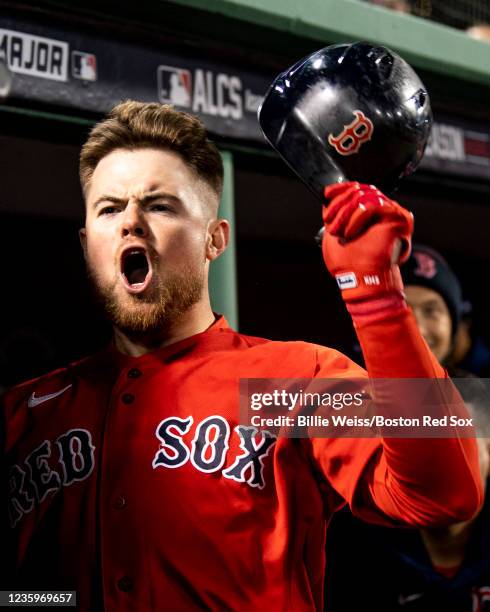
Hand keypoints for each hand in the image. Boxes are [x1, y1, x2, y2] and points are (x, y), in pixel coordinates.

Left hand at [322, 182, 413, 322]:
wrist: (363, 280)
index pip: (357, 188)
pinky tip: (351, 232)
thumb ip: (335, 213)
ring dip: (346, 214)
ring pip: (364, 196)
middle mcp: (384, 209)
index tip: (326, 194)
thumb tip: (328, 197)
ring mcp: (393, 212)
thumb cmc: (350, 263)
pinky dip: (357, 218)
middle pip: (360, 189)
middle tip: (333, 226)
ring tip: (341, 233)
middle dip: (340, 206)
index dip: (340, 189)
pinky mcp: (399, 218)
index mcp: (371, 212)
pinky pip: (374, 205)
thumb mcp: (334, 232)